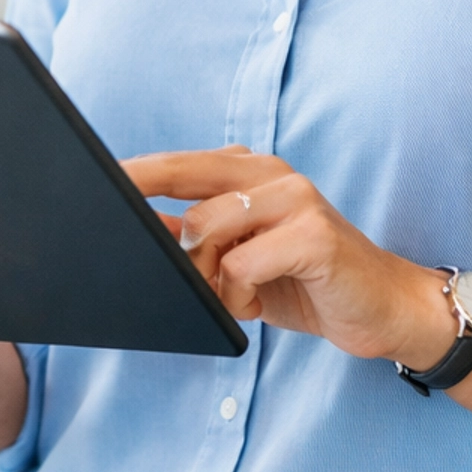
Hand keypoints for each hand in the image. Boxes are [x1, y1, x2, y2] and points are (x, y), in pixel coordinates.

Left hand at [121, 147, 457, 368]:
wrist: (384, 308)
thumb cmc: (307, 281)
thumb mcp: (241, 259)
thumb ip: (195, 239)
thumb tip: (134, 231)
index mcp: (252, 171)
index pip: (179, 163)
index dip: (133, 173)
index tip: (88, 182)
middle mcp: (273, 174)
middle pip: (185, 174)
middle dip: (146, 207)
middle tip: (132, 249)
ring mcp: (297, 199)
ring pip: (207, 227)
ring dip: (204, 276)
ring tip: (231, 298)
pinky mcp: (315, 234)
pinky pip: (241, 264)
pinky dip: (236, 294)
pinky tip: (256, 305)